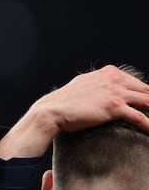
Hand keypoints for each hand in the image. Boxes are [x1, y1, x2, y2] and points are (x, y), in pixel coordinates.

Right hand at [0, 65, 148, 159]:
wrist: (51, 111)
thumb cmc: (63, 102)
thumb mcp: (82, 85)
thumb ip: (97, 85)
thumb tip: (101, 90)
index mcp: (108, 73)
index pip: (136, 83)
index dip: (145, 94)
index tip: (146, 104)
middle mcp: (114, 79)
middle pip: (146, 90)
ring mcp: (115, 92)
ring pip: (147, 101)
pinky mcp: (114, 107)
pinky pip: (139, 116)